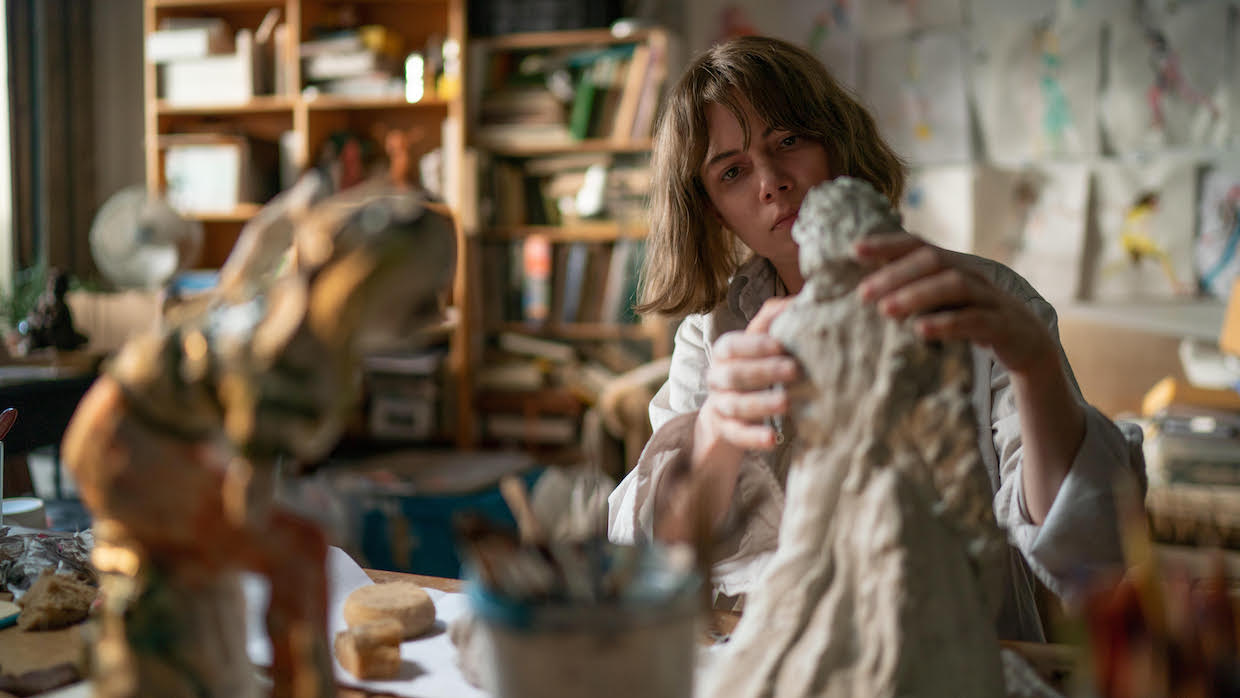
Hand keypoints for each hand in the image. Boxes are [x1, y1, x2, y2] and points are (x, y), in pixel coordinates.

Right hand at [698, 298, 798, 451]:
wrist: (727, 413)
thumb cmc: (753, 369)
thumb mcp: (759, 345)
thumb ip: (772, 321)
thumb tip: (796, 300)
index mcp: (724, 353)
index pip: (732, 346)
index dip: (755, 345)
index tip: (782, 345)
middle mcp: (717, 378)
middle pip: (735, 375)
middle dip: (765, 371)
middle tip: (795, 370)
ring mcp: (720, 406)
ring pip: (736, 405)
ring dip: (761, 403)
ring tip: (786, 403)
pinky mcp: (726, 432)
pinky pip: (737, 435)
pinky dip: (754, 437)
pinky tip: (772, 439)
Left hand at [854, 232, 1054, 376]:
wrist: (1026, 341)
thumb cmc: (971, 317)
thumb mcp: (942, 301)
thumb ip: (912, 289)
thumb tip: (865, 287)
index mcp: (952, 265)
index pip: (918, 244)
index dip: (887, 244)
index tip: (853, 250)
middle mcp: (971, 274)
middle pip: (933, 260)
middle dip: (895, 274)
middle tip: (862, 294)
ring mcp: (988, 297)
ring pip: (953, 285)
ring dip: (916, 295)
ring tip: (886, 311)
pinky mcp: (1001, 324)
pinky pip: (974, 319)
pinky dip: (947, 323)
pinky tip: (921, 330)